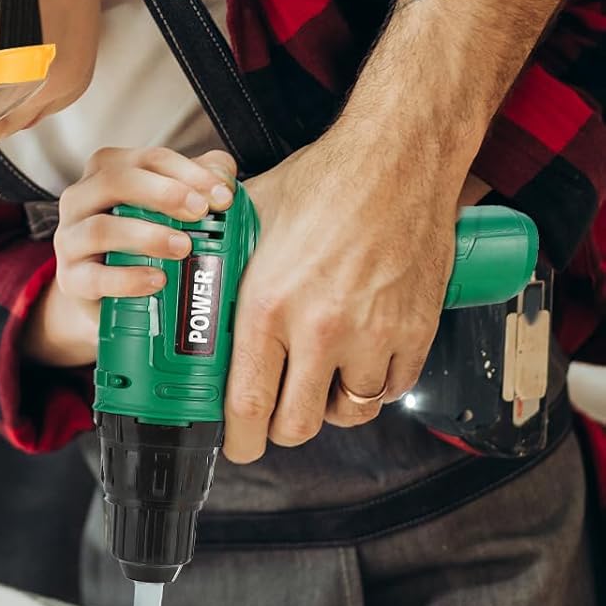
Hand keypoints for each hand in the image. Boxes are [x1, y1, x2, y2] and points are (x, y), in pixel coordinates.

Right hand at [24, 146, 237, 368]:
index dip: (187, 172)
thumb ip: (195, 184)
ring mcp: (70, 239)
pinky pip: (95, 277)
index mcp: (106, 172)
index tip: (221, 195)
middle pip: (115, 181)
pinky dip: (128, 278)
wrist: (107, 295)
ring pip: (101, 228)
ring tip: (183, 247)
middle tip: (200, 212)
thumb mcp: (166, 209)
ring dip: (147, 236)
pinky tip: (157, 280)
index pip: (147, 158)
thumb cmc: (138, 242)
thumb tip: (223, 175)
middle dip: (163, 194)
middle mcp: (81, 199)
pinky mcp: (70, 279)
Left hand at [224, 138, 464, 463]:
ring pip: (347, 413)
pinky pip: (389, 391)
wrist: (397, 162)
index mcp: (268, 305)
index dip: (239, 438)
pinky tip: (357, 363)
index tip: (235, 443)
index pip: (248, 402)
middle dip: (279, 427)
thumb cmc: (324, 182)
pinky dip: (371, 387)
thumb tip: (192, 266)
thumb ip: (223, 252)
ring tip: (316, 381)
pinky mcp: (414, 334)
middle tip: (272, 414)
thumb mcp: (252, 217)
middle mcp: (320, 330)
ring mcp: (373, 337)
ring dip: (328, 406)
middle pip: (296, 424)